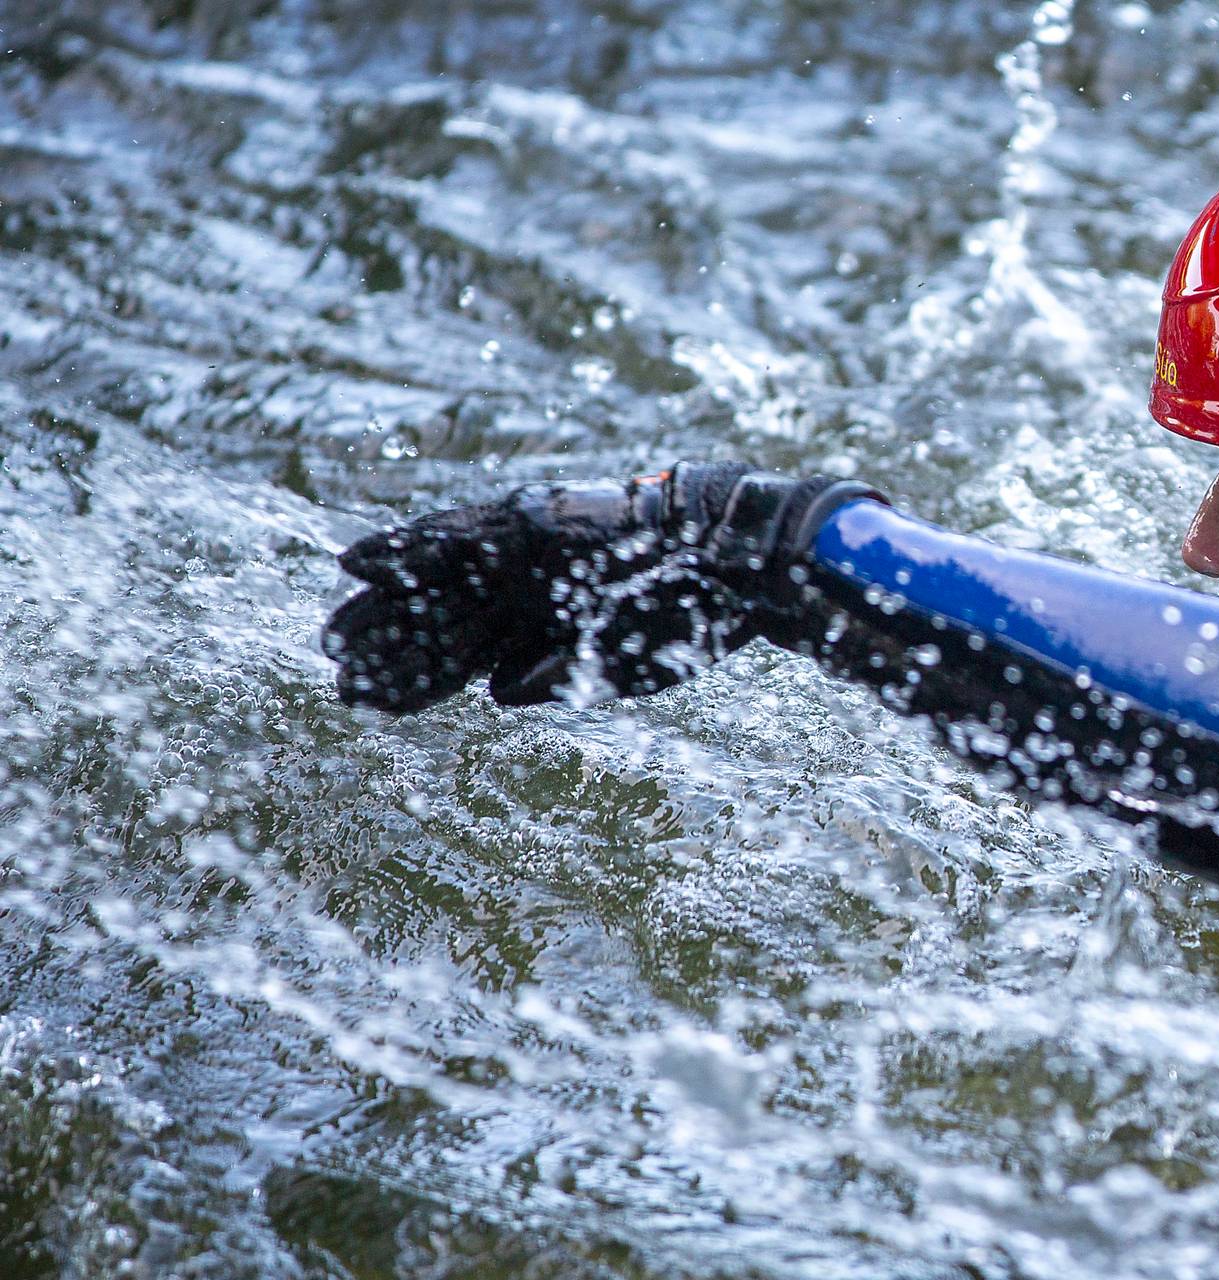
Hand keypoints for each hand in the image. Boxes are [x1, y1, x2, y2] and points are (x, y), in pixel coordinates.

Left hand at [322, 463, 878, 712]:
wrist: (724, 561)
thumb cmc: (686, 619)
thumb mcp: (616, 664)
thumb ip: (554, 674)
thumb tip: (492, 691)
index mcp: (545, 627)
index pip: (464, 659)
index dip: (414, 681)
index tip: (364, 702)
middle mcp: (525, 588)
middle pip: (438, 619)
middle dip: (385, 645)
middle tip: (334, 669)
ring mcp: (522, 553)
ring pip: (435, 579)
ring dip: (383, 603)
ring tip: (333, 628)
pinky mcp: (525, 519)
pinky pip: (450, 530)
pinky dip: (404, 546)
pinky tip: (357, 562)